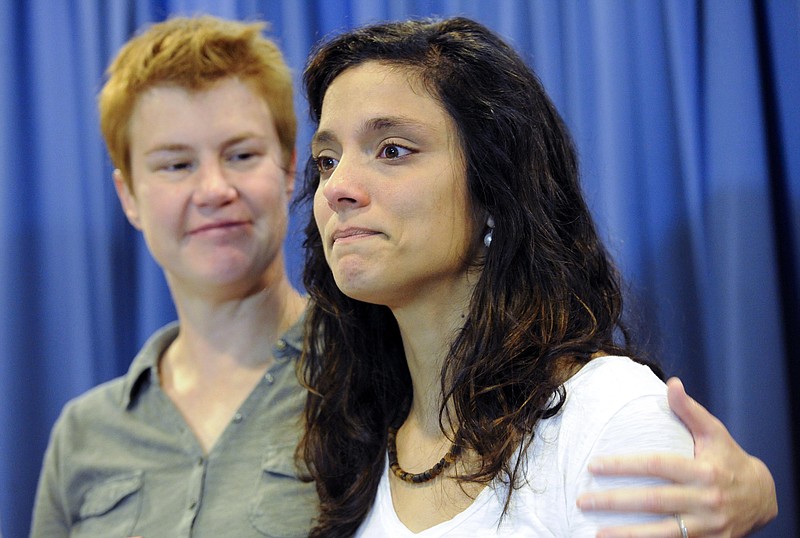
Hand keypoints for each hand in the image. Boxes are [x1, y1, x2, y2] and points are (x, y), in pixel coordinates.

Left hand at [577, 377, 776, 536]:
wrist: (763, 498)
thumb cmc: (728, 459)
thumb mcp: (714, 433)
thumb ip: (690, 410)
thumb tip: (672, 383)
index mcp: (703, 471)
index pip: (656, 465)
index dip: (624, 465)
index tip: (594, 465)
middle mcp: (706, 500)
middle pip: (653, 501)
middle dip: (615, 502)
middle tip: (583, 500)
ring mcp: (708, 527)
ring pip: (663, 532)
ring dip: (628, 535)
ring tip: (598, 533)